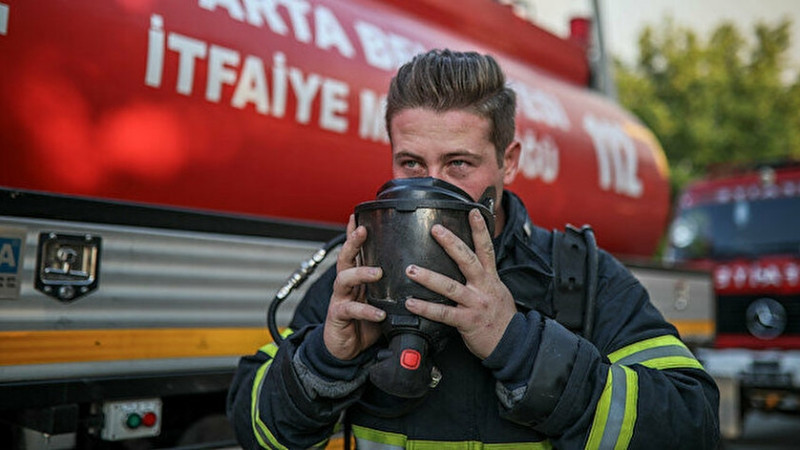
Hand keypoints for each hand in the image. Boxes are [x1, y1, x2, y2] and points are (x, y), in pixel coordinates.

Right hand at [323, 215, 385, 360]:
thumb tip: (418, 273)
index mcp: (357, 277)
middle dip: (353, 242)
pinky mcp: (339, 316)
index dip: (355, 233)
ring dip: (361, 273)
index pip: (356, 251)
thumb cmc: (365, 322)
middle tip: (364, 231)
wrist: (346, 349)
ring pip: (344, 279)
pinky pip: (351, 310)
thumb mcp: (380, 300)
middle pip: (346, 257)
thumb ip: (391, 287)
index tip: (359, 215)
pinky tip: (378, 313)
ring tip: (377, 272)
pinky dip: (366, 311)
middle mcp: (347, 284)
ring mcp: (341, 298)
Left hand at [404, 209, 515, 358]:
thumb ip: (484, 279)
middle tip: (435, 229)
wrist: (515, 344)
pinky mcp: (467, 321)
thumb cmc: (502, 318)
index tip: (473, 211)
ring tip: (411, 269)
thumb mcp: (498, 292)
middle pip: (467, 259)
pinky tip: (411, 303)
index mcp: (491, 278)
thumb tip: (472, 266)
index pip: (486, 248)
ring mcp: (476, 303)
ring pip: (450, 286)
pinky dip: (426, 308)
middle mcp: (484, 287)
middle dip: (451, 243)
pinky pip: (443, 313)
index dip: (480, 229)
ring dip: (428, 277)